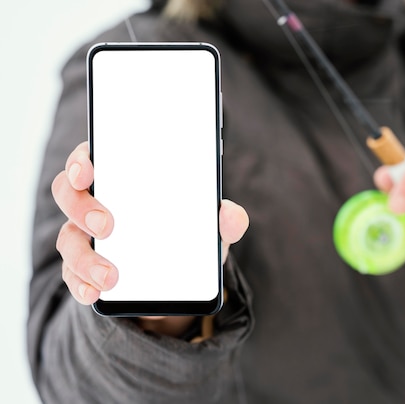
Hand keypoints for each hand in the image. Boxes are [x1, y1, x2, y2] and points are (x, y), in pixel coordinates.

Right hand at [52, 142, 248, 321]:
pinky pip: (73, 276)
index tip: (89, 170)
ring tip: (110, 276)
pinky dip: (81, 285)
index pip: (91, 158)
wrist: (179, 279)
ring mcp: (85, 237)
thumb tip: (233, 215)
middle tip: (108, 226)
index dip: (82, 160)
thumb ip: (224, 219)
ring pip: (68, 239)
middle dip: (82, 208)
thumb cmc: (187, 235)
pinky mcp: (85, 269)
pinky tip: (95, 293)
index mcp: (122, 179)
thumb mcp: (209, 228)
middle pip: (69, 194)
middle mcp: (96, 203)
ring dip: (85, 258)